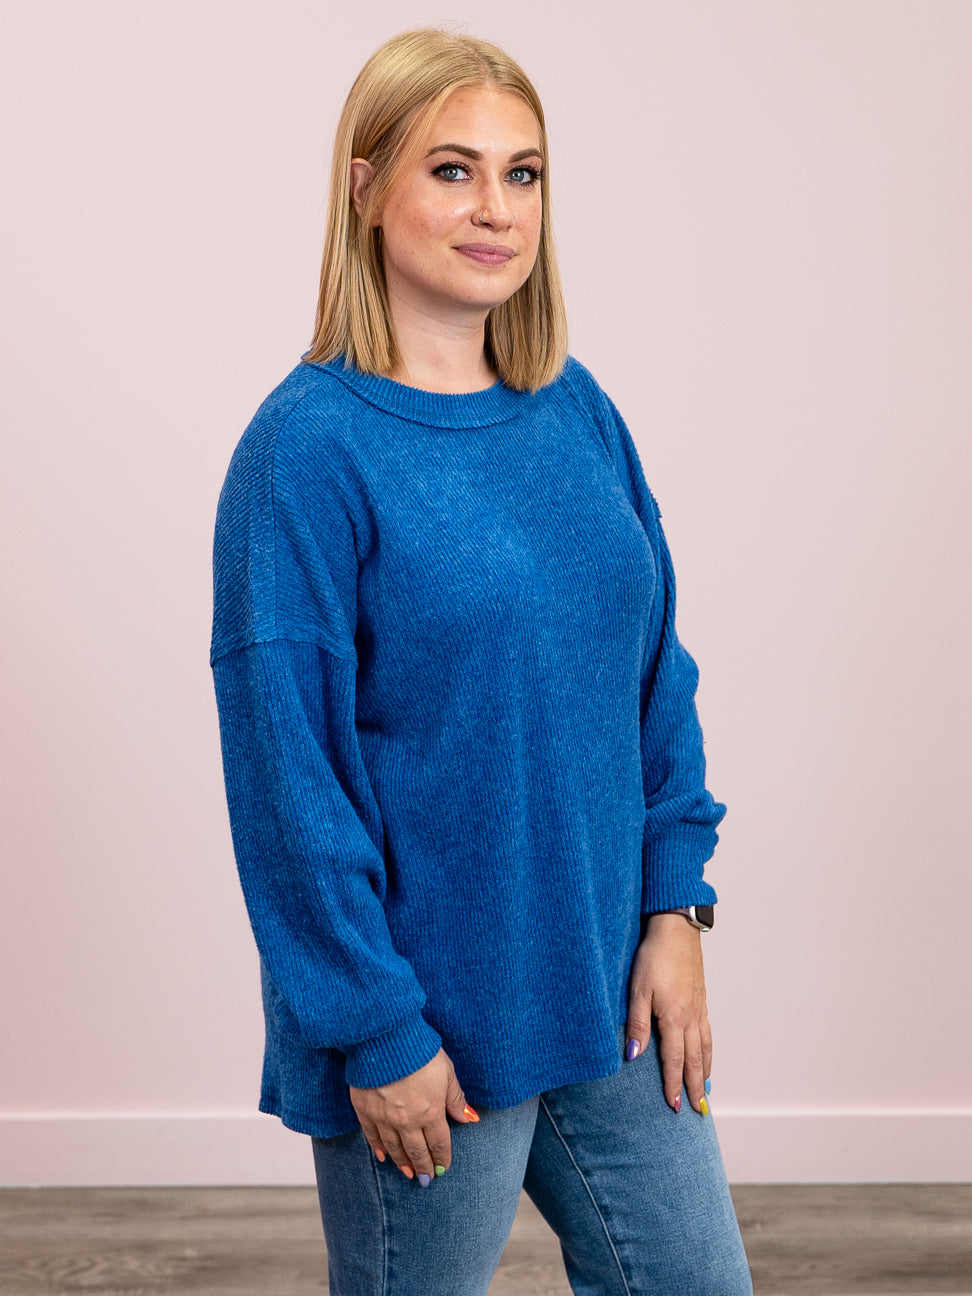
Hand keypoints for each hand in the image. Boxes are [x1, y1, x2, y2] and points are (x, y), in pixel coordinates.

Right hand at [348, 1048, 477, 1180]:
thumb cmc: (420, 1051)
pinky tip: (383, 1157)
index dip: (442, 1157)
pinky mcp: (365, 1110)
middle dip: (424, 1166)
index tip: (443, 1168)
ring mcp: (384, 1118)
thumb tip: (469, 1119)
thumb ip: (456, 1099)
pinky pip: (372, 1136)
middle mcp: (407, 1121)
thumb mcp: (447, 1072)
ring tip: (409, 1173)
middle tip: (426, 1179)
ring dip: (403, 1163)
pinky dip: (378, 1149)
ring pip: (395, 1148)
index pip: (439, 1143)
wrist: (385, 1038)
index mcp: (431, 1112)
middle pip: (417, 1151)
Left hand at [625, 913, 711, 1113]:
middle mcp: (691, 1017)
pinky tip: (706, 1053)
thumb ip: (636, 1024)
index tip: (675, 1107)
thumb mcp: (637, 989)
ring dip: (706, 1072)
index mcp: (674, 1018)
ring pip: (705, 1047)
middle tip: (697, 1111)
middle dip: (695, 1087)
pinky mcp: (701, 998)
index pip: (674, 1061)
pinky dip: (709, 1050)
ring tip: (705, 1090)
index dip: (673, 1085)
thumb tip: (632, 1055)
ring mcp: (699, 1008)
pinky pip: (707, 1032)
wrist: (677, 928)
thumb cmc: (654, 956)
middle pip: (695, 1060)